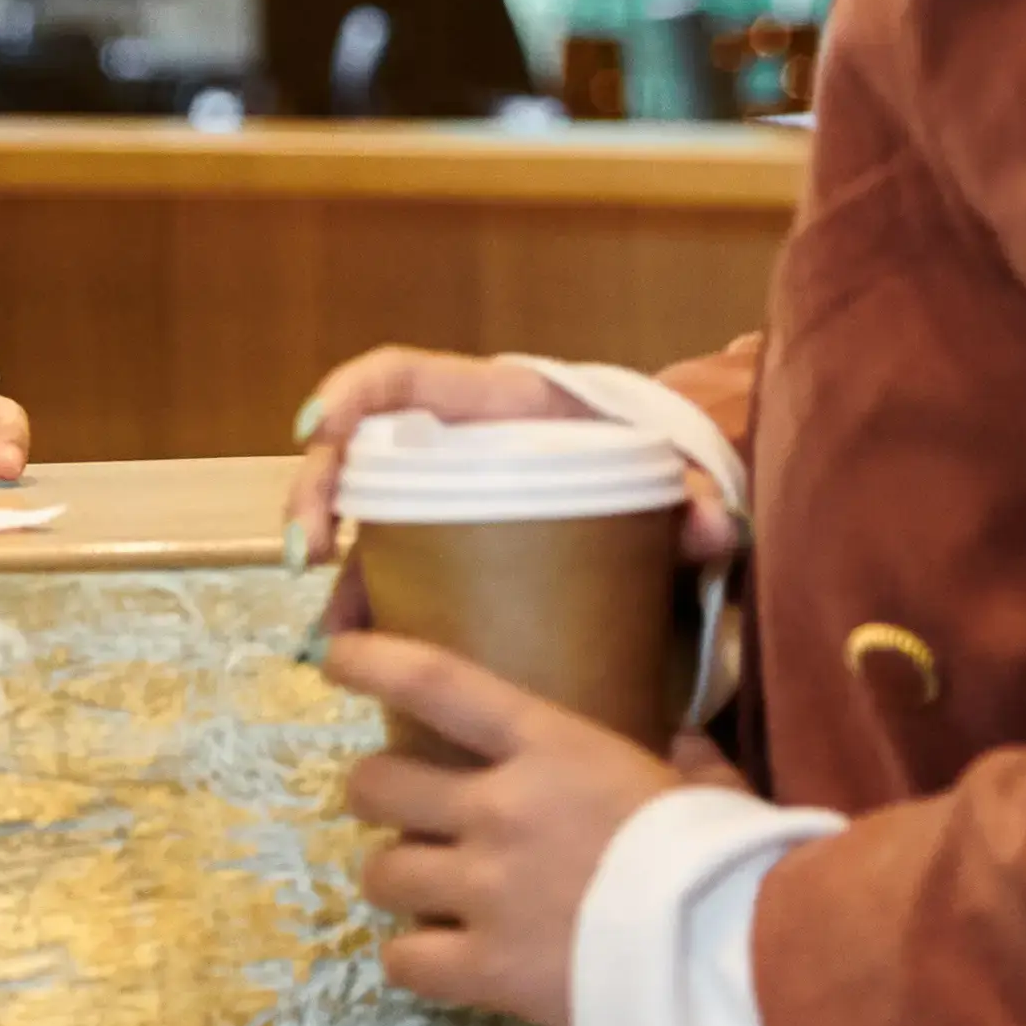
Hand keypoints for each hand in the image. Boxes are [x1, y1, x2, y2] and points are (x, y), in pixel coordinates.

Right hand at [281, 342, 745, 617]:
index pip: (400, 375)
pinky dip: (364, 606)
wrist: (654, 491)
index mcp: (492, 401)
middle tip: (309, 552)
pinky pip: (386, 567)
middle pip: (356, 448)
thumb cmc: (646, 461)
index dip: (350, 392)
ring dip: (331, 568)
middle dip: (316, 491)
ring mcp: (439, 495)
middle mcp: (448, 442)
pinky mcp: (444, 547)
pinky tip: (354, 650)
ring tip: (329, 629)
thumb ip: (692, 494)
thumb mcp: (665, 472)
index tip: (319, 432)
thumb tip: (716, 525)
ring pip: (357, 516)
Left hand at [326, 628, 702, 1025]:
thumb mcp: (709, 789)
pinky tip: (434, 961)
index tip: (334, 655)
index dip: (374, 661)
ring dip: (393, 879)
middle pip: (379, 785)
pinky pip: (402, 961)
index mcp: (552, 749)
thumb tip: (684, 747)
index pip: (437, 682)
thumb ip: (684, 764)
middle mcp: (499, 810)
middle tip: (396, 808)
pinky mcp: (484, 969)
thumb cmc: (729, 861)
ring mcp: (483, 891)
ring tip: (420, 892)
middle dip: (374, 793)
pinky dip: (410, 961)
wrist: (736, 959)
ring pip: (380, 873)